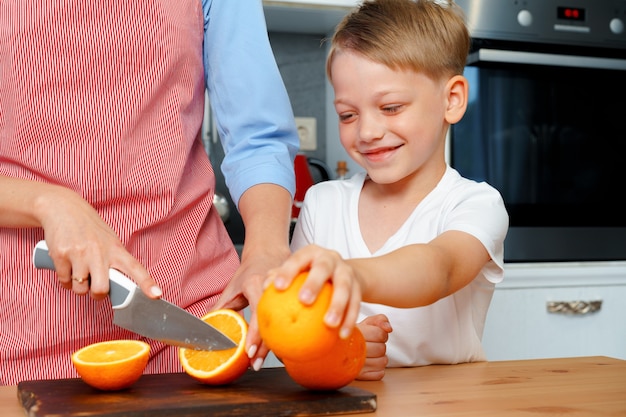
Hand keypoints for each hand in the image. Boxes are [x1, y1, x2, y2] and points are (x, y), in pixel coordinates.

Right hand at [36, 185, 160, 299]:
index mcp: (115, 248)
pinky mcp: (60, 255)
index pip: (135, 268)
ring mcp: (79, 254)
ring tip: (79, 272)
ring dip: (79, 287)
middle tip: (94, 286)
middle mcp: (99, 252)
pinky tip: (67, 268)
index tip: (156, 295)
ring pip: (80, 289)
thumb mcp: (109, 239)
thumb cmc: (88, 225)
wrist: (62, 207)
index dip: (147, 283)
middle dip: (97, 294)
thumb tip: (119, 283)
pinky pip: (64, 282)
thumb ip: (115, 259)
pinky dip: (65, 280)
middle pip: (101, 289)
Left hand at [211, 242, 290, 370]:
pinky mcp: (294, 295)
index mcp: (256, 284)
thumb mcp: (232, 288)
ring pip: (285, 322)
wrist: (269, 253)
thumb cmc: (250, 271)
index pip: (257, 313)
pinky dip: (286, 334)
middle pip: (273, 322)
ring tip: (268, 360)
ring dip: (277, 343)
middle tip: (256, 364)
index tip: (249, 352)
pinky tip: (283, 347)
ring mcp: (286, 291)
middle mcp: (273, 287)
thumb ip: (220, 308)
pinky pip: (292, 317)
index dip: (254, 335)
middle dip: (265, 347)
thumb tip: (206, 328)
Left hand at [265, 244, 362, 340]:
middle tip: (304, 301)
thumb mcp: (296, 271)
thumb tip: (261, 290)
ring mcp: (346, 271)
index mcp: (310, 253)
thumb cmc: (311, 274)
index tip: (277, 287)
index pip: (297, 259)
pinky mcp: (358, 286)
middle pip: (323, 268)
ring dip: (338, 305)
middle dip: (314, 283)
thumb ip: (278, 278)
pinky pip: (356, 303)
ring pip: (344, 286)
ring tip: (329, 324)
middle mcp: (330, 258)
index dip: (287, 271)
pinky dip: (350, 320)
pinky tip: (342, 335)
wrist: (345, 271)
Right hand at [356, 314, 391, 380]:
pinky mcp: (358, 377)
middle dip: (380, 345)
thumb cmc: (355, 335)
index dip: (381, 334)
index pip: (379, 334)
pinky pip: (379, 374)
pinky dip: (377, 370)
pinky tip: (369, 364)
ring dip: (380, 358)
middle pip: (381, 349)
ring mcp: (354, 365)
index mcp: (354, 333)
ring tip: (370, 354)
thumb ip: (380, 320)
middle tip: (371, 344)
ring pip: (382, 362)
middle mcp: (352, 350)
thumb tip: (388, 328)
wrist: (336, 349)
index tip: (374, 334)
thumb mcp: (366, 323)